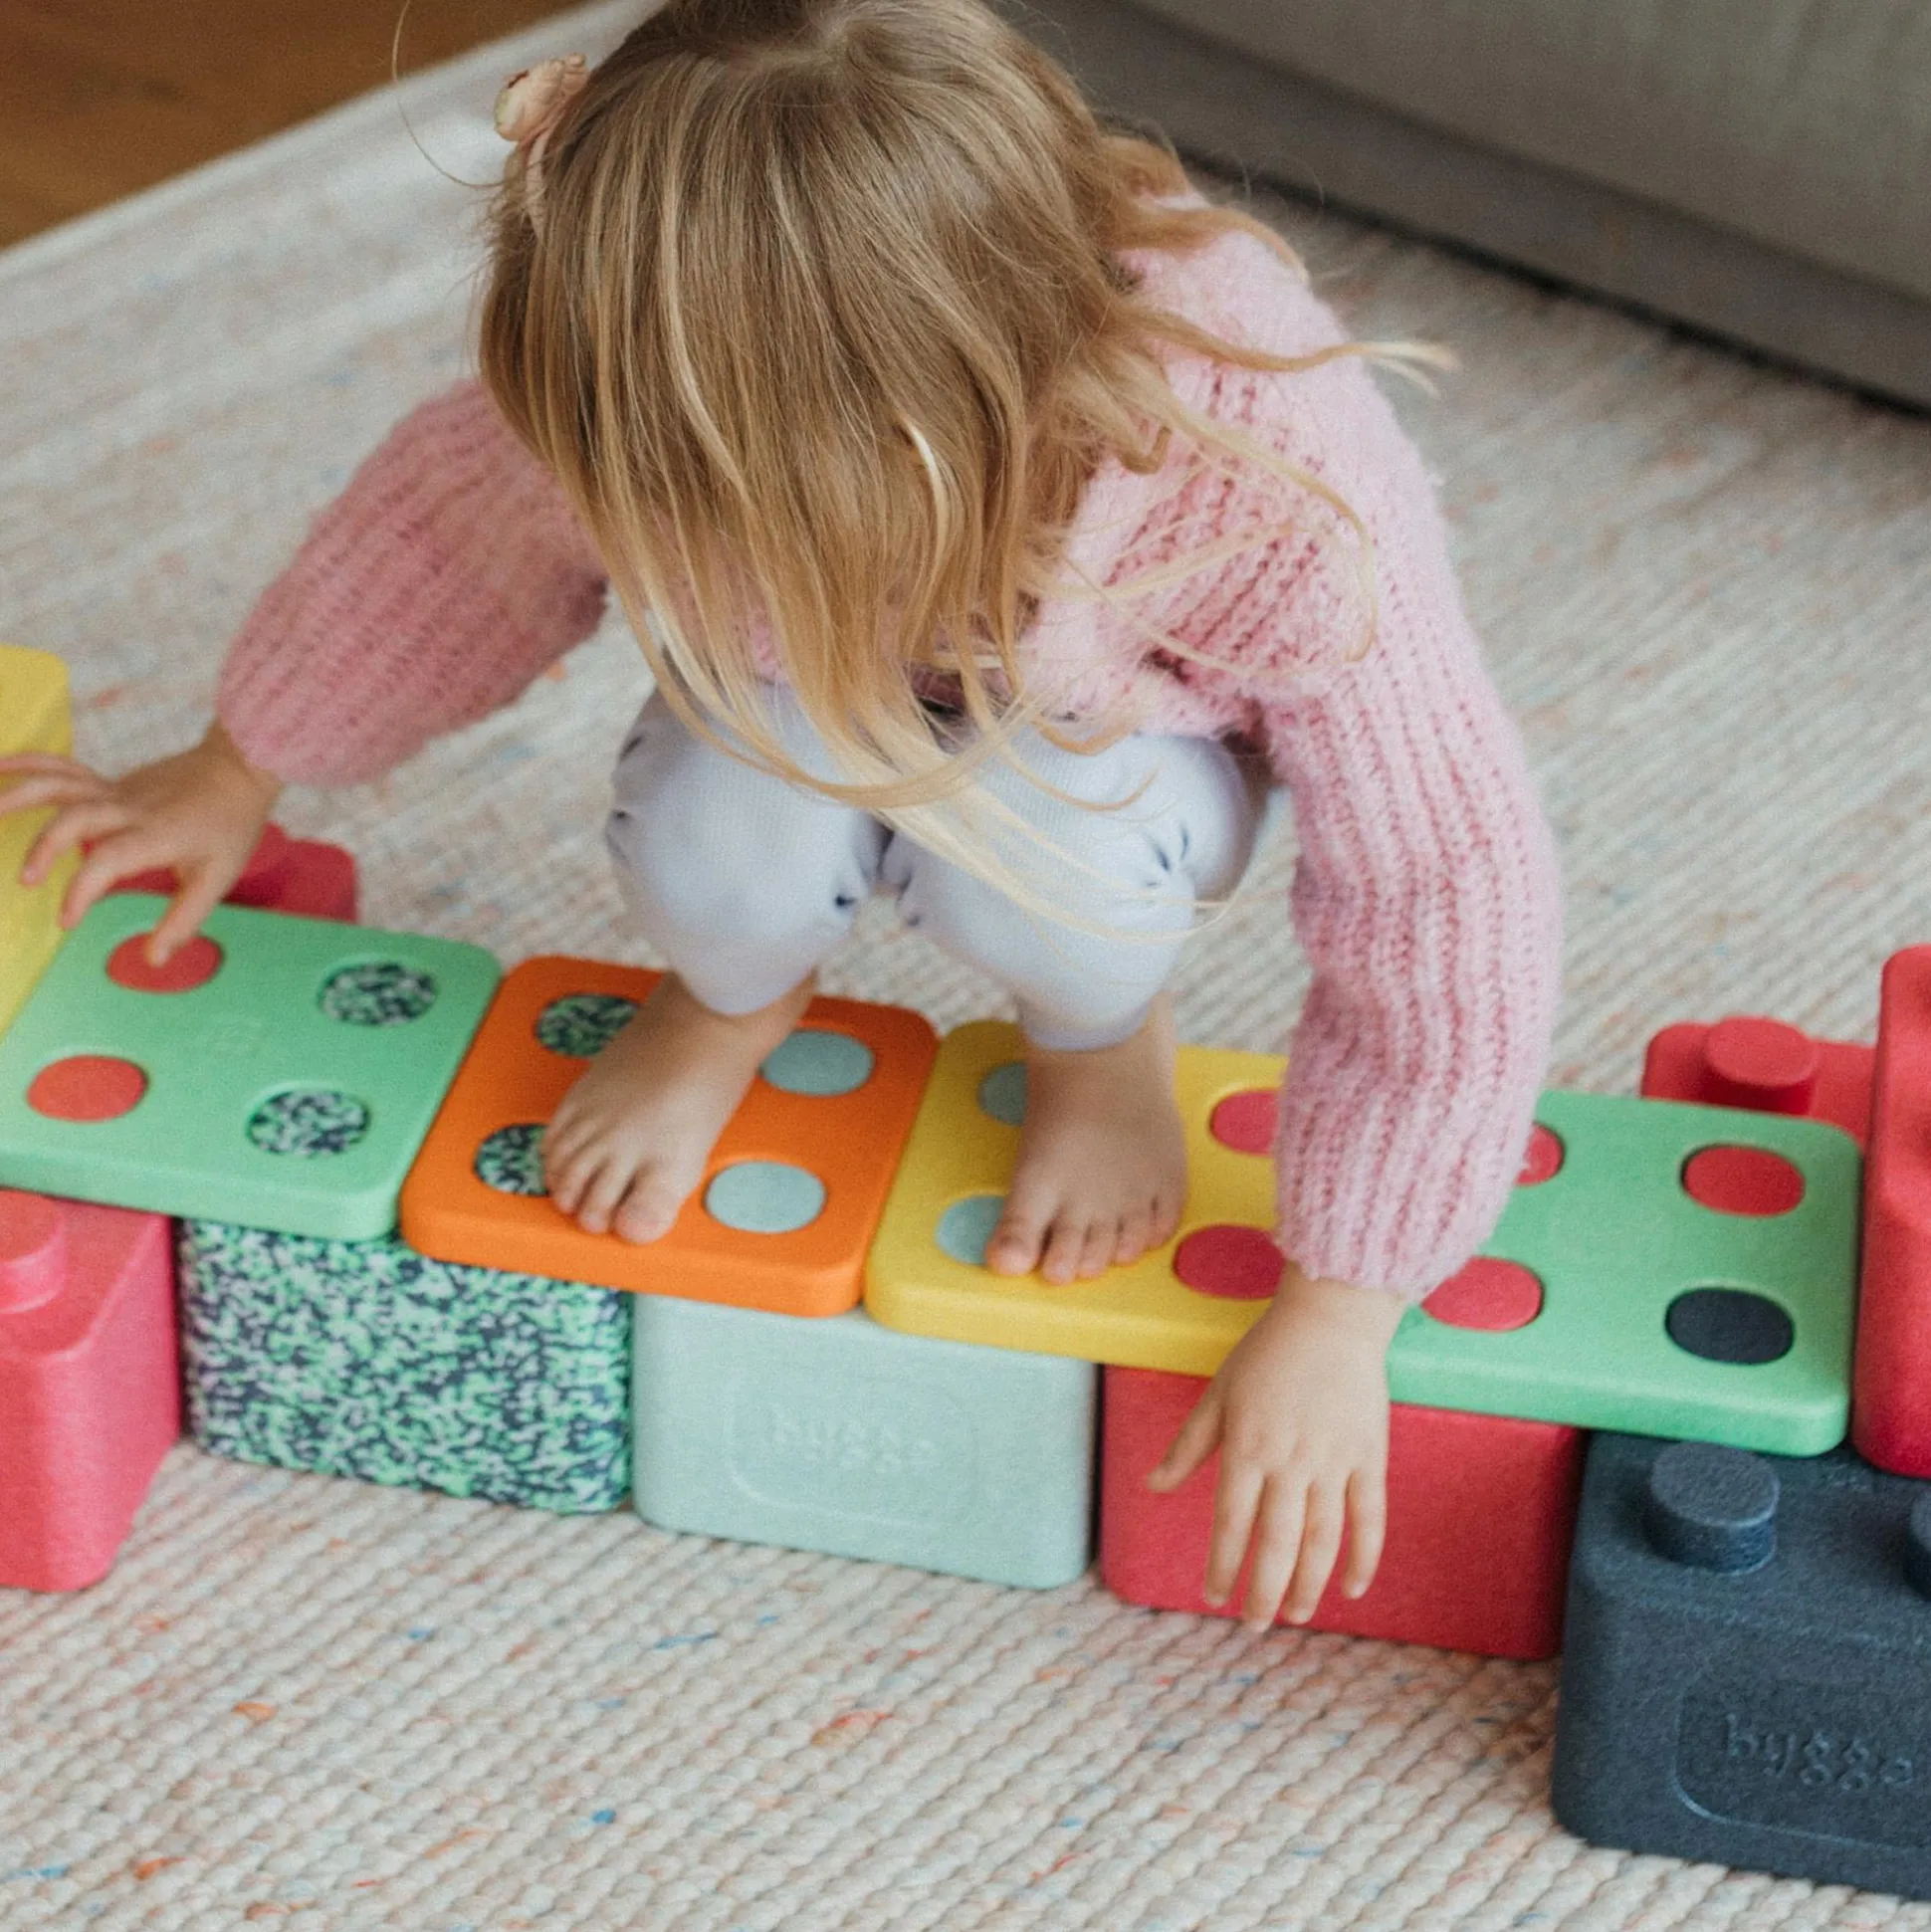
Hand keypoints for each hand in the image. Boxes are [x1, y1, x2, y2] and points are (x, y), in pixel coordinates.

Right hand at [0, 720, 282, 964]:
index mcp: (156, 835)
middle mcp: (129, 809)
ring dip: (21, 796)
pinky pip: (64, 770)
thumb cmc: (229, 827)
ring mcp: (116, 791)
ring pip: (62, 786)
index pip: (107, 860)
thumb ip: (183, 920)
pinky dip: (29, 766)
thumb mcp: (217, 879)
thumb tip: (152, 959)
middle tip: (27, 881)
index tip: (66, 921)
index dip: (82, 890)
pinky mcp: (109, 783)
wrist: (238, 770)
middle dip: (44, 846)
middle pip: (76, 817)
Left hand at [1148, 1263, 1403, 1630]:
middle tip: (1255, 1625)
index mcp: (1247, 1448)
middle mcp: (1290, 1462)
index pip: (1231, 1522)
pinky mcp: (1370, 1458)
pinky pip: (1370, 1518)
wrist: (1331, 1318)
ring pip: (1322, 1539)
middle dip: (1264, 1591)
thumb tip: (1151, 1487)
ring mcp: (1334, 1462)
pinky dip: (1364, 1557)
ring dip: (1308, 1583)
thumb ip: (1188, 1446)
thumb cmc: (1266, 1354)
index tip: (1213, 1596)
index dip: (1222, 1564)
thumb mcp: (1218, 1394)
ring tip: (1296, 1615)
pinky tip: (1352, 1588)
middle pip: (1277, 1542)